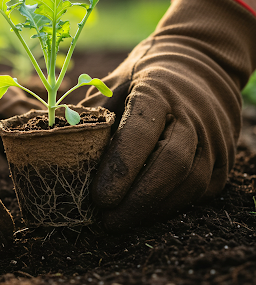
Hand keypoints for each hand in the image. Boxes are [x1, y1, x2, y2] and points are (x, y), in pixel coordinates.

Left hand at [79, 0, 255, 231]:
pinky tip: (143, 212)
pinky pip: (200, 189)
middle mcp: (194, 114)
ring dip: (152, 208)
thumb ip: (94, 111)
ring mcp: (215, 137)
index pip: (141, 131)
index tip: (97, 197)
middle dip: (136, 199)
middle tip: (105, 219)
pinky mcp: (224, 158)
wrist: (201, 63)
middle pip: (171, 163)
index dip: (120, 168)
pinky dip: (169, 205)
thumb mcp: (116, 81)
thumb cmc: (147, 75)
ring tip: (118, 221)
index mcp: (159, 90)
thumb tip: (59, 142)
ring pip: (189, 181)